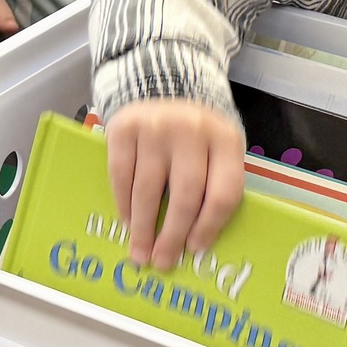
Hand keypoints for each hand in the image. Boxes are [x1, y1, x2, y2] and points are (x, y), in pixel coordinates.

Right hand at [105, 100, 245, 269]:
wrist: (163, 85)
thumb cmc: (195, 134)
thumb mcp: (217, 149)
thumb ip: (214, 185)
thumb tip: (195, 243)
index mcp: (226, 139)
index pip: (223, 192)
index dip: (210, 226)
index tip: (195, 250)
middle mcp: (192, 130)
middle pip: (186, 195)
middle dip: (172, 235)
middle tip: (163, 262)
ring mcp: (155, 127)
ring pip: (148, 190)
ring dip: (143, 227)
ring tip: (140, 252)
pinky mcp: (123, 127)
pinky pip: (121, 176)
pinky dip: (123, 204)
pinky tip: (128, 221)